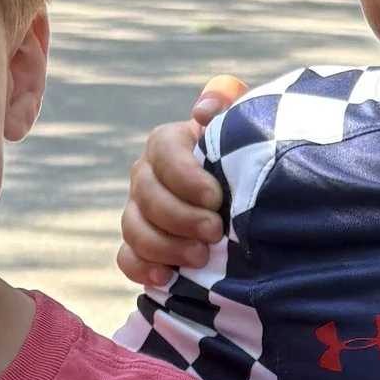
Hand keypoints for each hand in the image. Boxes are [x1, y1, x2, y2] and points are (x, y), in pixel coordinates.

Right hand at [114, 77, 244, 288]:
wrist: (252, 209)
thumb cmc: (248, 161)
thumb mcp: (247, 126)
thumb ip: (228, 102)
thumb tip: (202, 110)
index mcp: (169, 144)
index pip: (162, 151)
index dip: (185, 176)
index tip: (217, 198)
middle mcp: (147, 176)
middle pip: (145, 195)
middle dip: (180, 217)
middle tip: (216, 232)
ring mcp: (139, 212)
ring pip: (133, 228)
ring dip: (166, 246)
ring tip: (202, 257)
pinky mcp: (139, 246)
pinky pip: (127, 258)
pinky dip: (143, 269)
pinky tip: (167, 277)